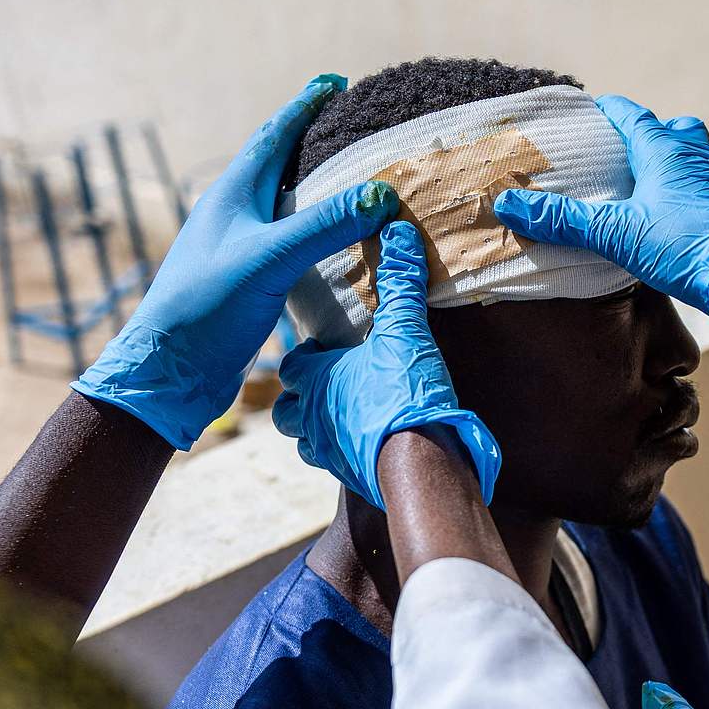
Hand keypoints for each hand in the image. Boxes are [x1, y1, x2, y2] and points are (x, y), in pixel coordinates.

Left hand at [73, 75, 399, 449]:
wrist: (170, 372)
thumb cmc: (209, 307)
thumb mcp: (270, 259)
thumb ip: (324, 225)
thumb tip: (381, 193)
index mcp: (233, 194)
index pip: (274, 134)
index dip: (305, 106)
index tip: (335, 83)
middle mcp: (233, 214)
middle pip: (276, 163)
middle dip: (311, 140)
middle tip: (349, 126)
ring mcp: (237, 248)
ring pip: (282, 204)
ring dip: (313, 188)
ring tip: (349, 179)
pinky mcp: (245, 282)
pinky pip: (287, 243)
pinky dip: (313, 232)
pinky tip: (333, 246)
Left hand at [272, 220, 501, 509]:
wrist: (421, 463)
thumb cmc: (401, 394)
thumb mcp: (404, 330)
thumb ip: (400, 282)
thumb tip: (399, 232)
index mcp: (316, 378)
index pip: (293, 364)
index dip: (304, 354)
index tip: (320, 346)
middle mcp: (312, 416)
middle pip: (287, 408)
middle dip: (299, 397)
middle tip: (325, 384)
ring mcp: (327, 451)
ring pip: (305, 442)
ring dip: (316, 429)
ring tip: (338, 417)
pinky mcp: (350, 476)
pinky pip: (336, 466)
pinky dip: (344, 454)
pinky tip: (363, 444)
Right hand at [492, 95, 708, 356]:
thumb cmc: (685, 246)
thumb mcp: (615, 234)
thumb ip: (563, 220)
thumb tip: (509, 203)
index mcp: (664, 150)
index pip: (631, 115)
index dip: (609, 111)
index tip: (592, 111)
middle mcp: (697, 155)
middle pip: (671, 129)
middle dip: (647, 135)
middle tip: (624, 151)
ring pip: (698, 156)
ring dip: (676, 161)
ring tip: (653, 182)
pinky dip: (697, 191)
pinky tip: (685, 214)